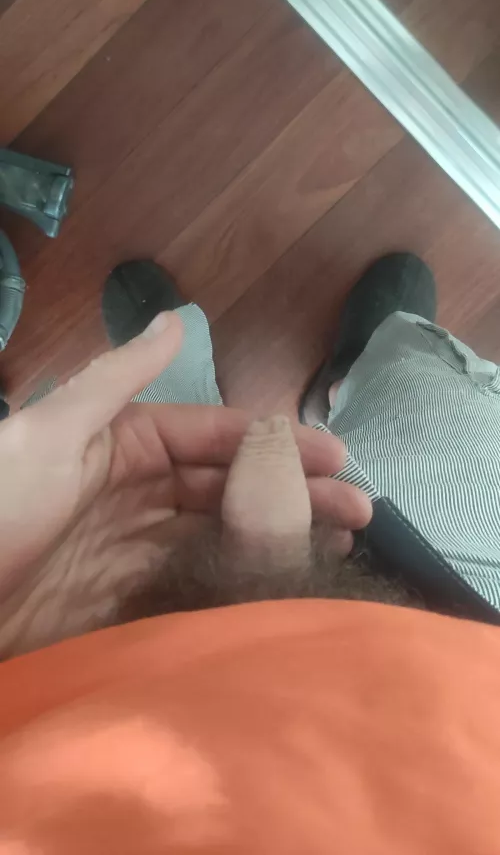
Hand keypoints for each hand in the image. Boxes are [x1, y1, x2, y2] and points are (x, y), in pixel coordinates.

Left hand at [0, 313, 370, 656]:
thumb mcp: (52, 431)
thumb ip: (117, 378)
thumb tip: (179, 317)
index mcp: (122, 442)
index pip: (212, 438)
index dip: (274, 444)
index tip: (336, 458)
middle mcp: (135, 492)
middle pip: (228, 489)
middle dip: (292, 494)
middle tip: (358, 512)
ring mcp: (132, 551)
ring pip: (221, 537)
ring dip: (278, 539)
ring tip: (339, 548)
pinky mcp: (123, 606)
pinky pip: (194, 588)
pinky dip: (240, 586)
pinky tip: (282, 590)